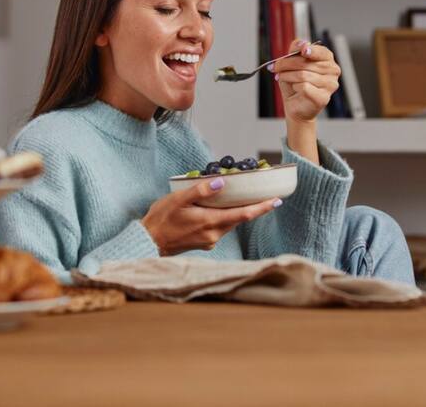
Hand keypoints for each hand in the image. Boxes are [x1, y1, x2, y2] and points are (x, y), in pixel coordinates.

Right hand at [141, 177, 280, 255]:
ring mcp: (210, 240)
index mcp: (210, 222)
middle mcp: (214, 234)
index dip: (262, 208)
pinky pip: (221, 227)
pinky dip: (226, 216)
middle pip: (240, 219)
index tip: (277, 201)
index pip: (243, 215)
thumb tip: (222, 182)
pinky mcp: (205, 242)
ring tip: (246, 198)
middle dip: (254, 207)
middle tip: (266, 194)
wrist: (148, 241)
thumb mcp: (179, 199)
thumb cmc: (161, 219)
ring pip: (231, 223)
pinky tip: (222, 208)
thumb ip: (201, 191)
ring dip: (240, 212)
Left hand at [270, 39, 340, 121]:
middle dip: (286, 64)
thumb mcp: (292, 63)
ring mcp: (330, 85)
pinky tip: (294, 89)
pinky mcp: (323, 97)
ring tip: (282, 78)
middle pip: (306, 63)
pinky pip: (304, 87)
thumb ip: (296, 50)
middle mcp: (333, 71)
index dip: (311, 50)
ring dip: (287, 76)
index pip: (321, 51)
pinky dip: (294, 87)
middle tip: (275, 67)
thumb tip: (302, 42)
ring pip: (303, 75)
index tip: (302, 50)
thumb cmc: (295, 84)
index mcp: (327, 60)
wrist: (295, 106)